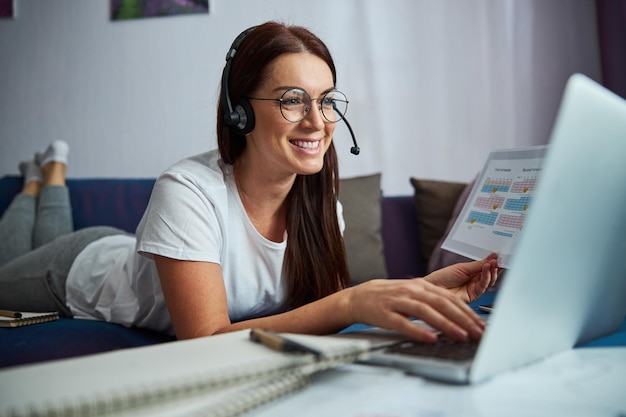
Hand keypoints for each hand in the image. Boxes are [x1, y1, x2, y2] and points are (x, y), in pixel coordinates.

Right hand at [346, 278, 485, 342]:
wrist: (359, 297)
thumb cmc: (390, 297)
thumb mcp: (413, 293)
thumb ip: (433, 301)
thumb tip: (459, 316)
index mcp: (420, 285)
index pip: (449, 297)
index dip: (467, 310)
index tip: (481, 324)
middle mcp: (411, 291)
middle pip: (441, 303)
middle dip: (462, 318)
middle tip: (478, 332)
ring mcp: (397, 302)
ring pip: (425, 312)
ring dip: (445, 324)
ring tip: (461, 336)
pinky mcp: (385, 315)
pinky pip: (403, 323)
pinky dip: (418, 331)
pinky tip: (430, 339)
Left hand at [424, 253, 500, 302]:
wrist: (432, 288)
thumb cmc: (442, 278)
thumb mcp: (462, 267)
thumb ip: (478, 265)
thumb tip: (492, 257)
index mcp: (471, 273)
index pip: (486, 267)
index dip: (494, 262)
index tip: (500, 256)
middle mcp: (474, 281)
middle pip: (490, 275)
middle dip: (496, 267)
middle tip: (500, 260)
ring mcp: (474, 289)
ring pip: (489, 281)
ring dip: (492, 271)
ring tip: (493, 263)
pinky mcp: (473, 296)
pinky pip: (483, 286)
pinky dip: (486, 277)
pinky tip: (486, 269)